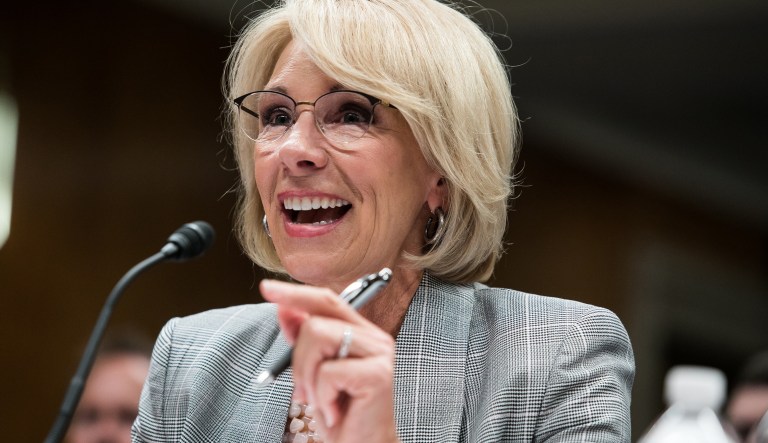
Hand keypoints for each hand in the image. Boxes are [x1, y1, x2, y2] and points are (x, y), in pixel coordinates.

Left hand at [260, 279, 399, 442]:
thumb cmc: (339, 413)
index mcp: (360, 332)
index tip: (266, 288)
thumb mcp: (312, 373)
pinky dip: (322, 396)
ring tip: (322, 401)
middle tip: (306, 392)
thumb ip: (302, 340)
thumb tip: (284, 308)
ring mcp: (380, 353)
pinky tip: (335, 411)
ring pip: (318, 339)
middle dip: (298, 359)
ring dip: (308, 379)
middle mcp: (374, 337)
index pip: (326, 300)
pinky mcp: (379, 374)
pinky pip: (328, 372)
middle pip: (315, 322)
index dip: (295, 293)